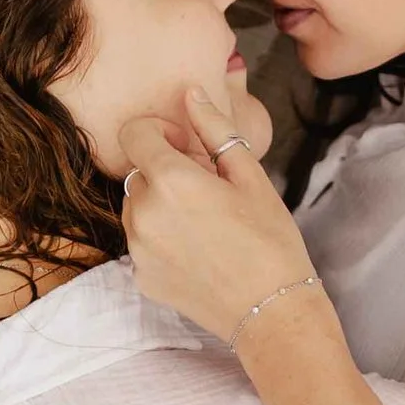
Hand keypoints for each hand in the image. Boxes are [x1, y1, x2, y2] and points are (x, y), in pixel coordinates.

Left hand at [119, 80, 322, 347]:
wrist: (271, 312)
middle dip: (163, 172)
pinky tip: (196, 252)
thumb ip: (214, 130)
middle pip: (137, 173)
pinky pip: (141, 243)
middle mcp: (144, 214)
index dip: (158, 132)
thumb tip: (190, 93)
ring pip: (135, 209)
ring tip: (202, 225)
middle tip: (205, 192)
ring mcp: (138, 249)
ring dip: (159, 206)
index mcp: (171, 181)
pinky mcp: (141, 277)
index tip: (184, 145)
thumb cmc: (270, 241)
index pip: (134, 133)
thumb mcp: (250, 176)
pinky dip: (160, 240)